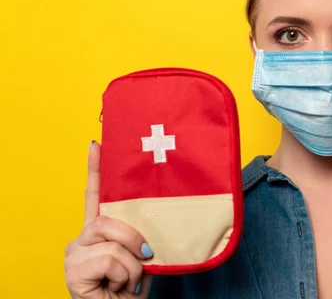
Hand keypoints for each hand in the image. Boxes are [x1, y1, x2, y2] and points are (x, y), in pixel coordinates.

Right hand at [64, 141, 152, 297]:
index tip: (97, 144)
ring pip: (111, 241)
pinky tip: (118, 287)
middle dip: (134, 238)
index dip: (95, 169)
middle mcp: (83, 238)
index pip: (95, 195)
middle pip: (107, 219)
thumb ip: (144, 233)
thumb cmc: (136, 287)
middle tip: (146, 256)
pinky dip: (124, 276)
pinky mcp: (73, 272)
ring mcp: (75, 255)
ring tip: (130, 279)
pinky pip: (109, 260)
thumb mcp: (146, 254)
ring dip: (132, 264)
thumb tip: (162, 210)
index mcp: (101, 231)